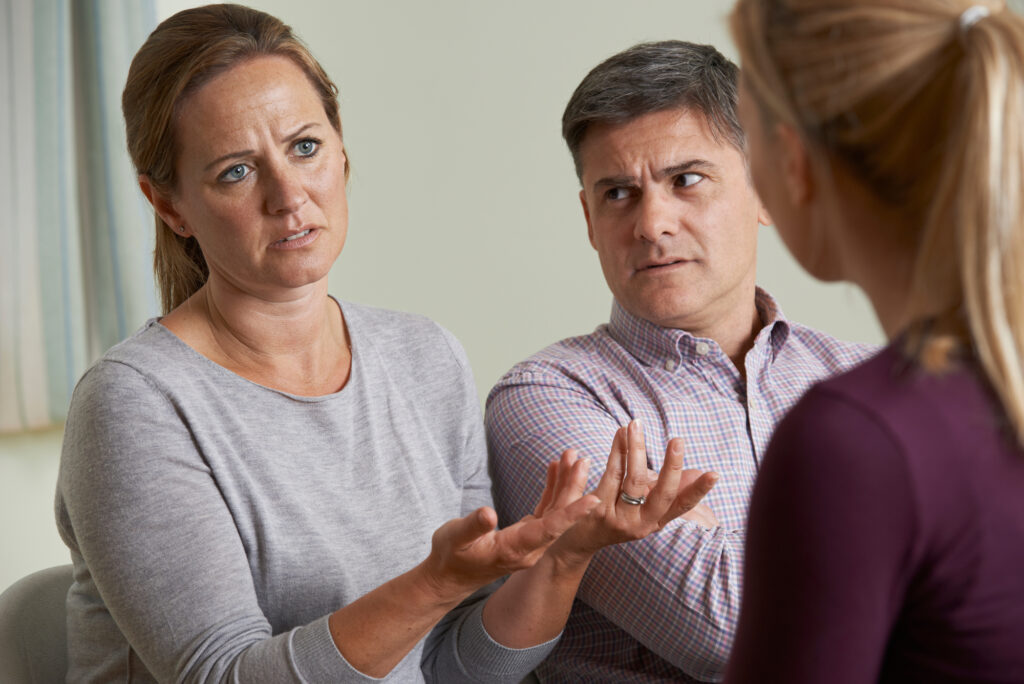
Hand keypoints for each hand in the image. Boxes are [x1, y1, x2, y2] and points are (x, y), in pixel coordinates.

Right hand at [422, 456, 598, 601]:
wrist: (448, 576)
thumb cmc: (450, 557)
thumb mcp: (455, 539)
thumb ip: (473, 526)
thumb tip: (488, 513)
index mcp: (515, 549)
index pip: (550, 529)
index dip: (572, 513)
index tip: (594, 500)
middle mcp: (529, 548)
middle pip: (558, 516)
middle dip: (572, 487)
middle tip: (582, 460)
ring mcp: (530, 541)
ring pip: (554, 511)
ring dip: (564, 484)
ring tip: (573, 457)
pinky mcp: (526, 533)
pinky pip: (545, 510)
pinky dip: (551, 488)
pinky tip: (555, 468)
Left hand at [550, 419, 717, 564]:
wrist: (578, 539)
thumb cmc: (618, 514)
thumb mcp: (645, 504)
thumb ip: (669, 488)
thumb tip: (697, 473)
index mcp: (656, 521)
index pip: (682, 505)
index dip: (699, 490)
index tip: (715, 473)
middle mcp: (640, 524)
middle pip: (661, 494)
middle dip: (671, 466)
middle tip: (678, 440)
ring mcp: (619, 519)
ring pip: (633, 480)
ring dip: (636, 449)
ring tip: (636, 424)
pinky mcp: (597, 510)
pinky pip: (611, 475)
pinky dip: (616, 452)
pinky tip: (620, 434)